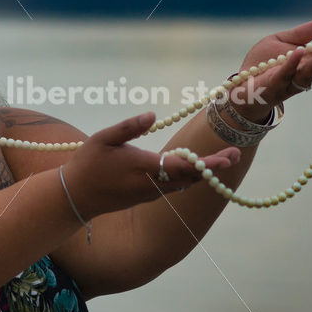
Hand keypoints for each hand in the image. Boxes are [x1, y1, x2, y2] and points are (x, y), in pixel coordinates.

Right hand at [63, 112, 239, 218]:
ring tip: (222, 159)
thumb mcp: (102, 138)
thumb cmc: (88, 163)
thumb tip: (152, 115)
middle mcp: (151, 184)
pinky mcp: (146, 197)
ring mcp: (150, 193)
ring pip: (184, 184)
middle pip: (190, 177)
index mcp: (142, 167)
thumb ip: (129, 127)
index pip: (182, 166)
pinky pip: (174, 187)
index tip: (228, 156)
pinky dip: (189, 178)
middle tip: (236, 153)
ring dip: (203, 173)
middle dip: (214, 167)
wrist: (76, 197)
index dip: (207, 162)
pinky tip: (196, 168)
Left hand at [231, 19, 311, 121]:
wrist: (239, 85)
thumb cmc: (260, 65)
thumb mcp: (279, 42)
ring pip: (305, 75)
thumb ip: (300, 35)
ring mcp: (287, 84)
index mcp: (305, 66)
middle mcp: (299, 77)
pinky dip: (290, 64)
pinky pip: (282, 75)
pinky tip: (297, 52)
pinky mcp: (271, 87)